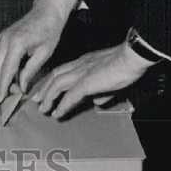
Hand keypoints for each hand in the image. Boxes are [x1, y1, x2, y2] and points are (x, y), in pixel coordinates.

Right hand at [0, 0, 79, 104]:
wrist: (46, 11)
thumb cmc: (49, 30)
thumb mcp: (44, 53)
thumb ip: (30, 71)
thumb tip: (22, 87)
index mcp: (16, 44)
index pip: (6, 70)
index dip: (3, 86)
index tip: (0, 99)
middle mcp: (5, 40)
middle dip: (2, 83)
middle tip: (12, 95)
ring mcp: (2, 38)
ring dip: (1, 76)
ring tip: (14, 86)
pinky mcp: (2, 38)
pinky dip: (1, 67)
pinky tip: (12, 74)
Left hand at [29, 43, 151, 118]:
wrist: (133, 56)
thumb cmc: (127, 64)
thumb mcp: (112, 80)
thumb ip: (103, 91)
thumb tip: (98, 102)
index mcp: (84, 62)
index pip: (63, 70)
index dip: (52, 80)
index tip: (45, 89)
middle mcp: (79, 65)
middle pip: (55, 76)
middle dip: (44, 89)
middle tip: (36, 100)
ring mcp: (82, 73)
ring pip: (57, 85)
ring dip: (48, 98)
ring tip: (43, 109)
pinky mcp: (87, 82)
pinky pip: (70, 96)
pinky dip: (62, 105)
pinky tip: (57, 113)